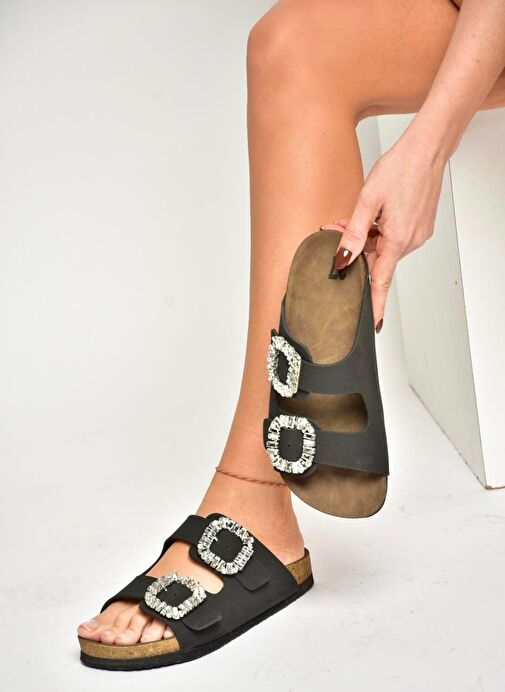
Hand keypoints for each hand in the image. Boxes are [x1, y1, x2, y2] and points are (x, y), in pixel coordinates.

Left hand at [322, 134, 446, 331]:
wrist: (427, 148)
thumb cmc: (400, 167)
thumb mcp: (367, 200)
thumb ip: (352, 232)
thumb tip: (341, 259)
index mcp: (397, 240)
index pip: (381, 282)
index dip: (374, 305)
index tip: (372, 326)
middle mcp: (411, 241)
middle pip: (376, 259)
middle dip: (355, 251)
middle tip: (335, 231)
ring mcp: (417, 234)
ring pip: (383, 247)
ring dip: (365, 237)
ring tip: (351, 216)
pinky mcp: (419, 226)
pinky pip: (393, 237)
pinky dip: (378, 231)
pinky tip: (371, 214)